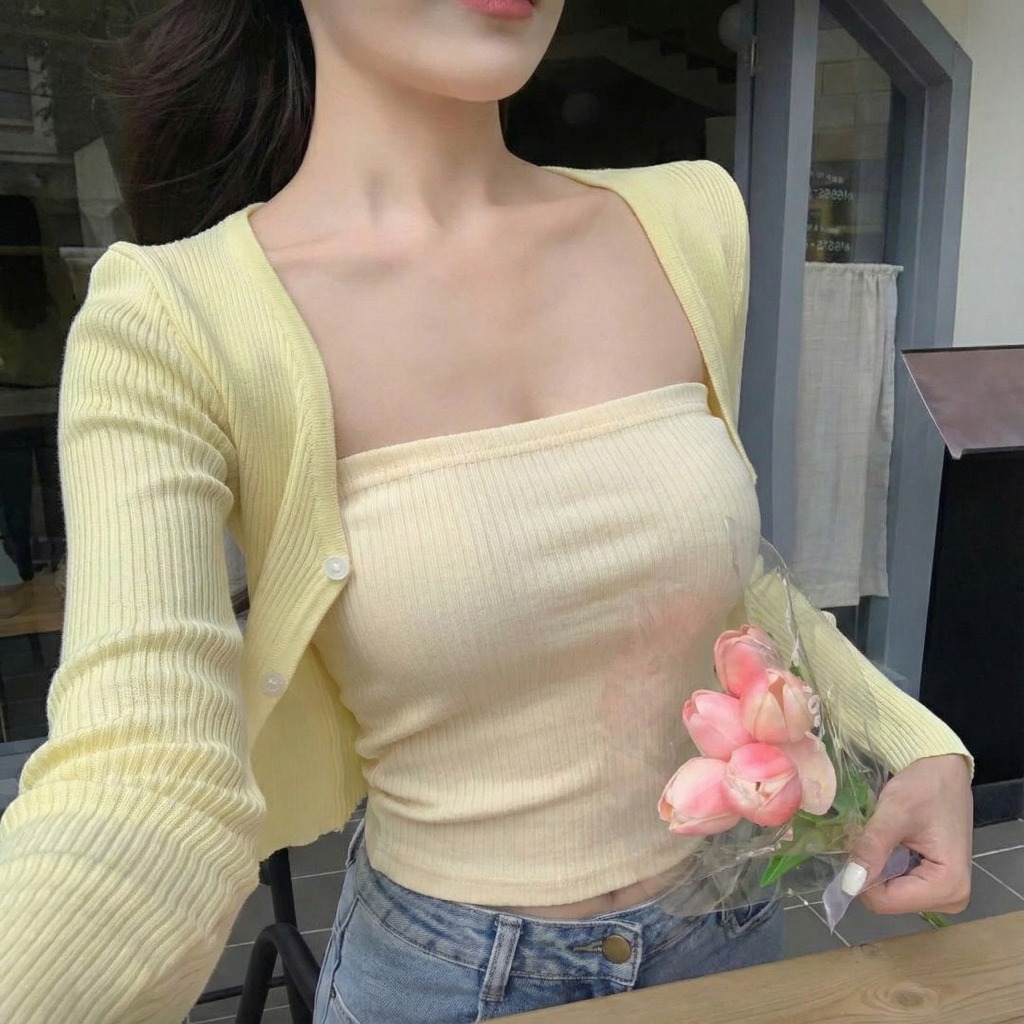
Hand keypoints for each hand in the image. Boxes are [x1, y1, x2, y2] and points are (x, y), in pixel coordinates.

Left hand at [844, 754, 972, 914]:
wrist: (945, 772)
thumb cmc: (925, 787)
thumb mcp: (894, 813)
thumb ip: (872, 848)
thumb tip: (849, 883)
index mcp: (948, 887)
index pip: (885, 902)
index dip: (860, 877)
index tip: (854, 845)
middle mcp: (952, 899)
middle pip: (888, 900)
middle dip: (870, 870)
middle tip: (869, 837)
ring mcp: (946, 894)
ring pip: (890, 894)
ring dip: (877, 867)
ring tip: (880, 837)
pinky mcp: (937, 885)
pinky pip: (899, 885)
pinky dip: (886, 866)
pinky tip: (889, 843)